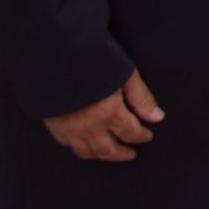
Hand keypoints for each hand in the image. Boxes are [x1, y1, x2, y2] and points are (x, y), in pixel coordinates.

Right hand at [43, 68, 164, 161]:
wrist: (55, 54)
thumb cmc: (93, 58)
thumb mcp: (125, 74)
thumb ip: (141, 98)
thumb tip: (156, 117)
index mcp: (109, 113)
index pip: (130, 133)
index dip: (141, 136)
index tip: (147, 136)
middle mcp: (88, 126)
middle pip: (108, 149)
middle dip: (121, 154)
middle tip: (130, 154)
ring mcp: (68, 127)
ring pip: (86, 151)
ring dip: (100, 154)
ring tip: (109, 152)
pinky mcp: (53, 123)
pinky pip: (66, 144)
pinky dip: (78, 147)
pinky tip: (84, 143)